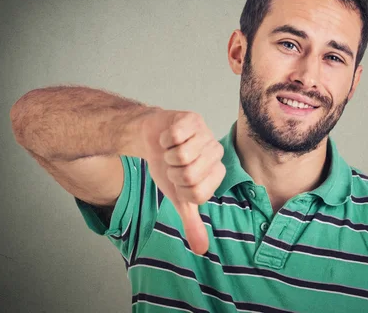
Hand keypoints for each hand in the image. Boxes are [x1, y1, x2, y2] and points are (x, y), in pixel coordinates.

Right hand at [139, 109, 225, 254]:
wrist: (151, 139)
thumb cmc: (167, 166)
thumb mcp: (178, 197)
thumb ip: (191, 222)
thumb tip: (201, 250)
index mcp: (216, 173)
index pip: (197, 193)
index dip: (179, 189)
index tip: (178, 181)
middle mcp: (216, 152)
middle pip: (189, 174)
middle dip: (172, 172)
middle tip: (172, 164)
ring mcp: (206, 133)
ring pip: (181, 155)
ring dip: (167, 154)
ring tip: (170, 149)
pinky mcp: (192, 118)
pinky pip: (174, 136)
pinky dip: (164, 139)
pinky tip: (168, 137)